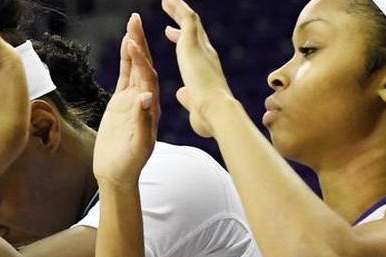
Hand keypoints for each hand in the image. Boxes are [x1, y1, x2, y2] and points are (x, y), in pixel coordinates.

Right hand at [94, 14, 159, 187]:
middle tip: (135, 20)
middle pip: (144, 65)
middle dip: (140, 42)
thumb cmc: (129, 163)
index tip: (133, 43)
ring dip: (134, 45)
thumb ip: (142, 120)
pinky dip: (125, 59)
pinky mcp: (121, 102)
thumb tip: (145, 96)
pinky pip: (125, 75)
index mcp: (151, 107)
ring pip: (135, 66)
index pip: (148, 77)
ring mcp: (133, 98)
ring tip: (131, 23)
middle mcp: (145, 98)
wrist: (118, 174)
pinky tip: (125, 44)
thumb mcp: (138, 144)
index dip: (141, 59)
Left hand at [161, 0, 236, 137]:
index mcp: (205, 68)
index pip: (193, 48)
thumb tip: (181, 93)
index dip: (181, 39)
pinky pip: (187, 19)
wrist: (216, 112)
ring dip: (179, 8)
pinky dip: (179, 8)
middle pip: (193, 29)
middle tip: (170, 7)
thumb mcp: (194, 105)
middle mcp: (206, 54)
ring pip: (191, 20)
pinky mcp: (194, 45)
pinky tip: (169, 0)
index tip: (171, 33)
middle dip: (180, 17)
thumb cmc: (209, 117)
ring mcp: (201, 47)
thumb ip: (187, 97)